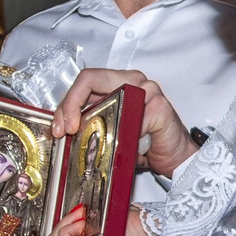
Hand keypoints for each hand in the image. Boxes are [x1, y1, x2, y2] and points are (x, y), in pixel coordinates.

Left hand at [52, 69, 195, 179]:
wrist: (174, 157)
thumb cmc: (142, 144)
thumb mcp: (110, 131)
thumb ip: (90, 123)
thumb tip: (62, 131)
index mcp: (118, 81)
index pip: (85, 80)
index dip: (67, 102)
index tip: (60, 126)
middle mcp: (133, 80)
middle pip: (91, 79)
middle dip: (70, 105)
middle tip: (65, 130)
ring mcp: (148, 91)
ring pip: (111, 98)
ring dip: (99, 125)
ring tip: (97, 144)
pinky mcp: (160, 108)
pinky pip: (134, 123)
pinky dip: (128, 139)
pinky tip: (130, 149)